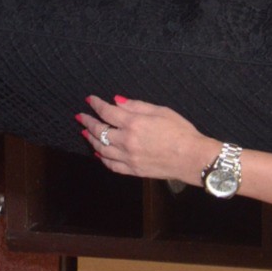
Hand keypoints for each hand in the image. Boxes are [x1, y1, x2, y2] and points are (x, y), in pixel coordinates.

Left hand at [78, 95, 218, 184]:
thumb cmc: (181, 131)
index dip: (96, 104)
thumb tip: (117, 101)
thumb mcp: (161, 110)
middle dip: (88, 122)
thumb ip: (136, 106)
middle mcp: (127, 141)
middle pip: (99, 131)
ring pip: (101, 149)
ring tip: (85, 133)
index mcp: (134, 123)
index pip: (107, 112)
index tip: (90, 99)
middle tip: (80, 116)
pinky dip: (102, 158)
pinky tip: (98, 153)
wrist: (191, 157)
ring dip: (91, 139)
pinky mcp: (133, 170)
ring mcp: (128, 157)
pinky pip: (111, 165)